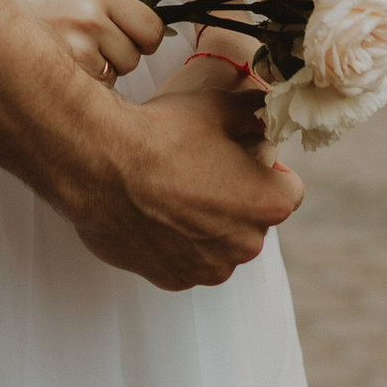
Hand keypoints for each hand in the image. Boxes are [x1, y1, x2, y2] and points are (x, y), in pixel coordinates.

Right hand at [15, 0, 166, 87]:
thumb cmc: (38, 15)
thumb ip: (118, 13)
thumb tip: (165, 36)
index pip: (152, 28)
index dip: (142, 40)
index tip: (125, 39)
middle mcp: (91, 16)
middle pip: (136, 56)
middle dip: (117, 58)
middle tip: (82, 46)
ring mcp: (78, 47)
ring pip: (116, 76)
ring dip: (100, 74)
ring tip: (68, 56)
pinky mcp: (65, 75)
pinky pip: (96, 92)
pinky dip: (84, 90)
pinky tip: (59, 72)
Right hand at [70, 85, 300, 293]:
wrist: (99, 164)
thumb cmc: (161, 134)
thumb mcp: (218, 106)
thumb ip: (256, 111)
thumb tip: (269, 109)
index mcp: (267, 203)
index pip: (288, 190)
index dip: (266, 170)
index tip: (239, 157)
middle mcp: (246, 245)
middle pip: (254, 220)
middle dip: (236, 199)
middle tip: (200, 170)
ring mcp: (209, 268)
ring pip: (221, 244)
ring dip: (208, 226)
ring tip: (173, 192)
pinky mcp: (174, 280)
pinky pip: (189, 261)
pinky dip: (178, 244)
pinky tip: (154, 214)